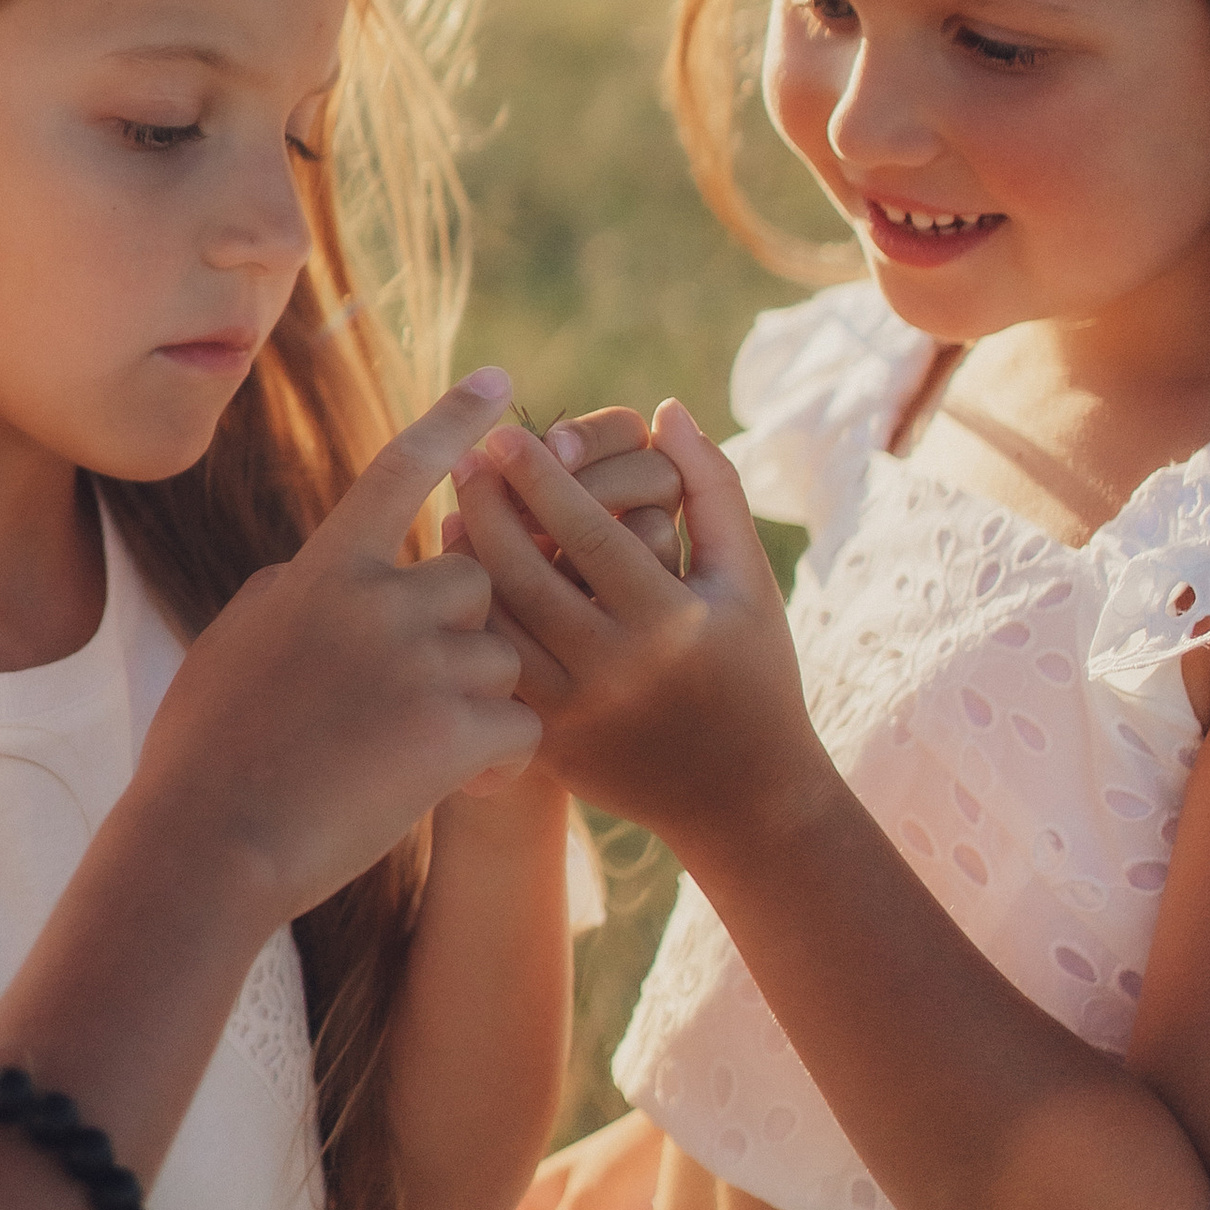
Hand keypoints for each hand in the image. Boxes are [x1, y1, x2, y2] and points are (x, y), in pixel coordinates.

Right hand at [139, 365, 541, 919]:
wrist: (207, 845)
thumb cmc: (204, 753)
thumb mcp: (233, 643)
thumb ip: (290, 595)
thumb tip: (315, 572)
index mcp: (323, 571)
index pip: (398, 472)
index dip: (454, 423)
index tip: (503, 384)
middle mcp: (378, 601)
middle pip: (472, 579)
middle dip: (462, 630)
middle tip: (418, 695)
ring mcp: (420, 665)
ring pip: (503, 656)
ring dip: (480, 702)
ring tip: (422, 753)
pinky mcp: (452, 735)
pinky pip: (519, 729)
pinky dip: (501, 763)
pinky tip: (459, 788)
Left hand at [452, 403, 826, 853]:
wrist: (745, 800)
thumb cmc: (754, 669)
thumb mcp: (747, 579)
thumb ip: (711, 488)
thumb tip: (665, 409)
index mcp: (671, 622)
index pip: (588, 531)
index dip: (540, 476)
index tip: (503, 433)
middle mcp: (618, 671)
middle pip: (527, 574)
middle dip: (489, 508)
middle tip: (462, 460)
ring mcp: (577, 716)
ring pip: (499, 626)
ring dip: (469, 564)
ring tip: (455, 509)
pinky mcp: (550, 747)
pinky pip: (494, 673)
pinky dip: (475, 623)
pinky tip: (464, 580)